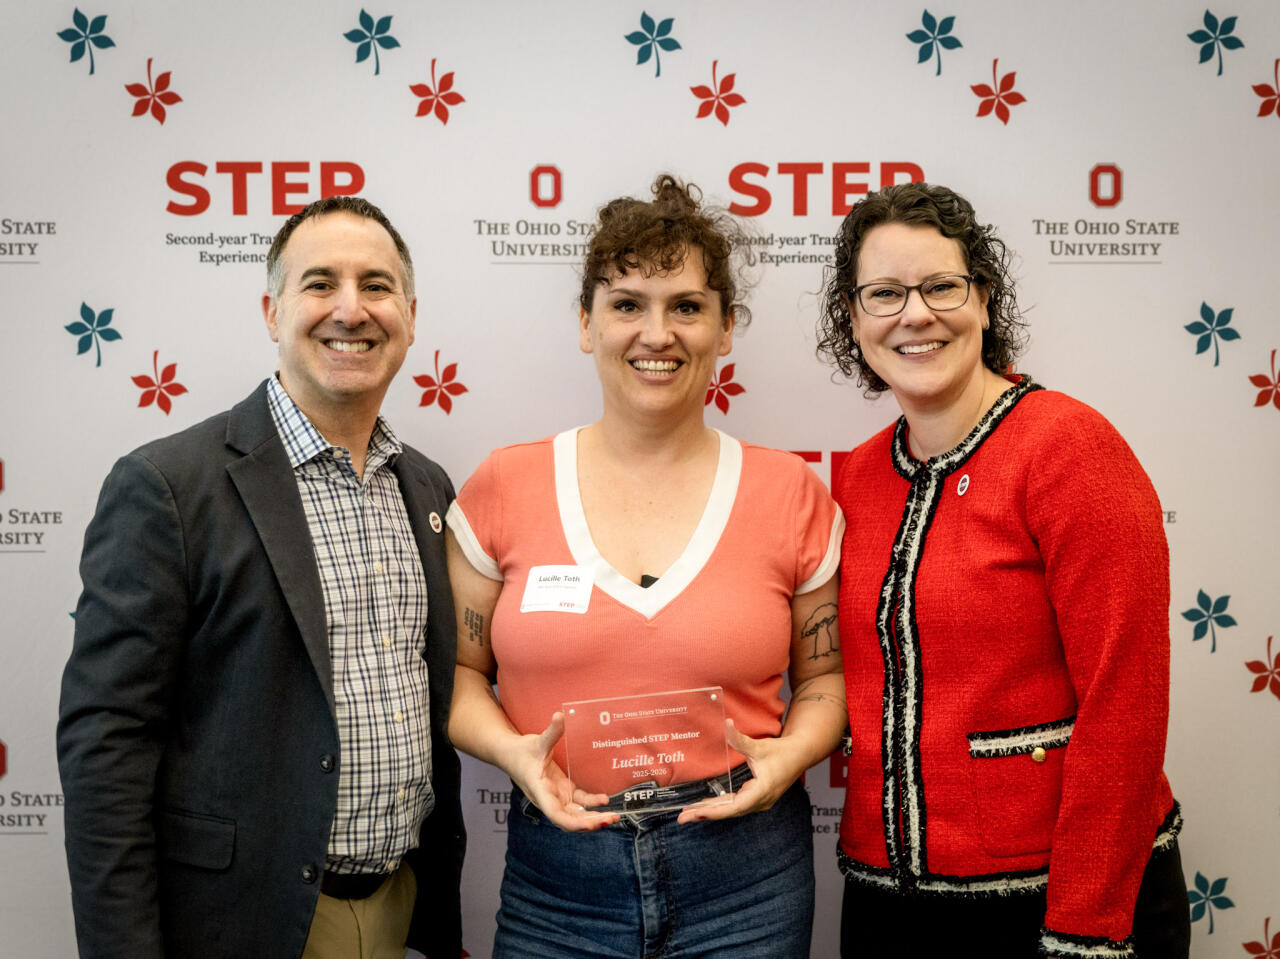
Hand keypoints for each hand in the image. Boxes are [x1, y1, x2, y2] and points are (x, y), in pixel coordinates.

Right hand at [502, 712, 619, 832]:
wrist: (510, 755)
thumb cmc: (521, 751)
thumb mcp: (537, 741)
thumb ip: (551, 732)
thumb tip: (560, 716)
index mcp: (540, 791)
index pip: (556, 814)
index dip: (573, 823)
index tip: (590, 825)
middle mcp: (549, 799)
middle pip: (570, 819)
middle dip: (591, 822)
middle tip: (613, 818)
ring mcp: (556, 796)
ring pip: (576, 814)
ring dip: (594, 817)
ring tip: (614, 816)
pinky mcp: (562, 791)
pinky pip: (578, 803)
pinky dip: (591, 805)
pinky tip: (604, 801)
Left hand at [676, 718, 803, 824]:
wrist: (800, 755)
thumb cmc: (782, 752)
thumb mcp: (760, 746)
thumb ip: (740, 739)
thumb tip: (726, 724)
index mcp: (761, 792)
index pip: (733, 807)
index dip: (713, 811)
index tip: (696, 813)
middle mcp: (760, 802)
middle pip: (728, 812)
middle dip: (704, 814)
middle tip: (682, 818)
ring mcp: (758, 802)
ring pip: (730, 810)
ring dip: (710, 811)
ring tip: (688, 813)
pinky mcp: (756, 798)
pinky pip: (734, 805)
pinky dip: (719, 806)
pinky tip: (705, 806)